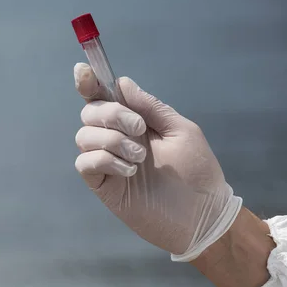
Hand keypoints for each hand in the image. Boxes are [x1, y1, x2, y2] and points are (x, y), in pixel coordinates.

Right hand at [73, 63, 241, 260]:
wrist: (203, 214)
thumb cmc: (198, 171)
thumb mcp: (181, 130)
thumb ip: (151, 107)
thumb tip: (122, 83)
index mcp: (134, 122)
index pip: (103, 98)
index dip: (89, 83)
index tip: (84, 72)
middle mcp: (116, 139)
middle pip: (90, 112)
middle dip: (111, 114)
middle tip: (139, 129)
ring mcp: (108, 162)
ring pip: (83, 136)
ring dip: (111, 140)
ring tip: (140, 157)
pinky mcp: (103, 185)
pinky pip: (85, 163)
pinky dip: (104, 160)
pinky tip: (129, 171)